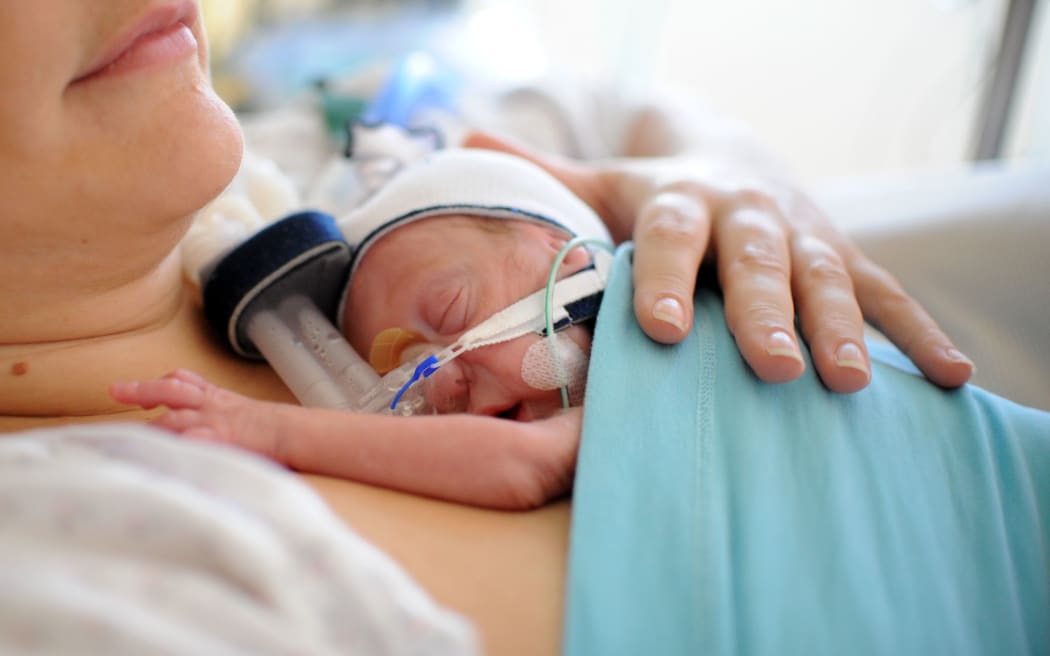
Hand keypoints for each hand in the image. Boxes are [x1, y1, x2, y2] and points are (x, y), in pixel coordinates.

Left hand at [110, 369, 286, 460]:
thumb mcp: (249, 415)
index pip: (185, 381)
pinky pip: (184, 443)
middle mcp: (211, 407)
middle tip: (116, 390)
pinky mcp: (215, 442)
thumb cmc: (278, 430)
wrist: (294, 434)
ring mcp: (211, 424)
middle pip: (170, 390)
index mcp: (219, 399)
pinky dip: (166, 449)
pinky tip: (149, 457)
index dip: (160, 384)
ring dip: (148, 426)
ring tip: (125, 435)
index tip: (141, 394)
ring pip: (171, 418)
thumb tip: (207, 433)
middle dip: (142, 390)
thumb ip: (228, 419)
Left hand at [463, 131, 974, 392]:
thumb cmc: (660, 194)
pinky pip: (887, 293)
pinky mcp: (847, 257)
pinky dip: (919, 332)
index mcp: (682, 199)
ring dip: (842, 328)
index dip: (667, 277)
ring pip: (828, 279)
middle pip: (759, 261)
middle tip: (770, 367)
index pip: (672, 235)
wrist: (737, 163)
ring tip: (851, 381)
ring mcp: (806, 236)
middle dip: (766, 312)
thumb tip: (468, 142)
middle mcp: (750, 215)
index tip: (661, 330)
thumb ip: (548, 179)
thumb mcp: (607, 184)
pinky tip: (952, 377)